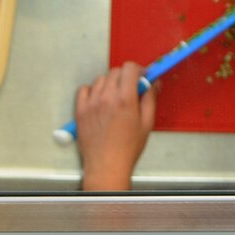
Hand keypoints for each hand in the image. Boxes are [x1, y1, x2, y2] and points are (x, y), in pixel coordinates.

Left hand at [75, 62, 155, 192]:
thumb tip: (154, 83)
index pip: (129, 68)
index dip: (138, 70)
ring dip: (110, 84)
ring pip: (100, 80)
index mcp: (125, 99)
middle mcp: (106, 97)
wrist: (106, 166)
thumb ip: (150, 99)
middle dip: (125, 77)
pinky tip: (99, 101)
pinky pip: (84, 90)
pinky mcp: (80, 110)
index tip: (141, 77)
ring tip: (115, 99)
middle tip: (130, 90)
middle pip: (115, 72)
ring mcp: (91, 103)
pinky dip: (92, 91)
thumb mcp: (146, 124)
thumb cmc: (128, 148)